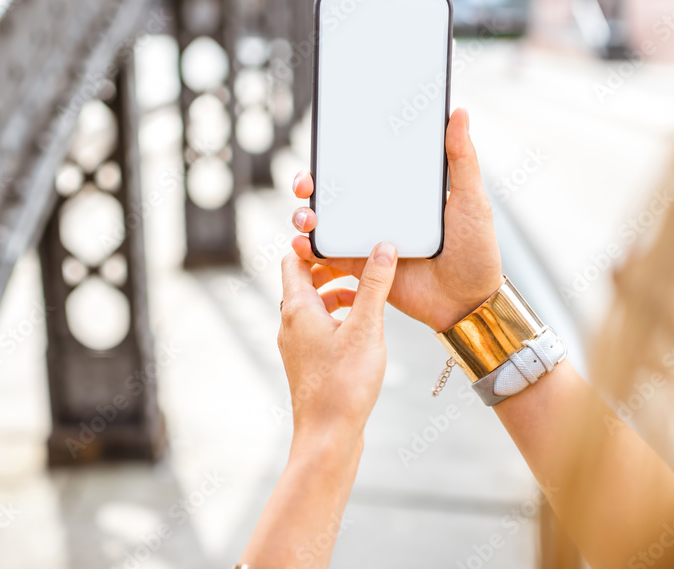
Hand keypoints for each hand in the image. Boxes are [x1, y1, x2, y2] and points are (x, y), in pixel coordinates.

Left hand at [277, 243, 397, 444]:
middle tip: (363, 261)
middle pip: (304, 281)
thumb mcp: (367, 328)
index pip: (294, 259)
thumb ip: (374, 286)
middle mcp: (290, 324)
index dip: (315, 244)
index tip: (343, 238)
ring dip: (338, 293)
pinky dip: (338, 317)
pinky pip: (319, 327)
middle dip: (333, 268)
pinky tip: (363, 327)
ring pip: (313, 305)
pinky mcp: (307, 362)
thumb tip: (383, 248)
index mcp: (297, 309)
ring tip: (368, 294)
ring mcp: (297, 345)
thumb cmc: (344, 385)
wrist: (328, 437)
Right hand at [290, 107, 502, 331]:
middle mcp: (381, 213)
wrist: (469, 302)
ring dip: (306, 215)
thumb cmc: (476, 250)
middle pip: (336, 192)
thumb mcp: (472, 200)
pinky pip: (329, 257)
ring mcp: (369, 240)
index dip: (341, 154)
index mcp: (403, 192)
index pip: (365, 166)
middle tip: (306, 183)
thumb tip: (459, 112)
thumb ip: (462, 158)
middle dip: (311, 183)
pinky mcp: (363, 269)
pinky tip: (304, 244)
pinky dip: (311, 250)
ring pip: (327, 222)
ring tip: (306, 216)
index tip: (327, 143)